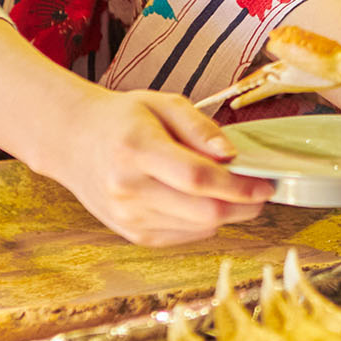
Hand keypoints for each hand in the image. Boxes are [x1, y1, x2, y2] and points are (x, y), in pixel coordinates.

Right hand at [45, 88, 273, 245]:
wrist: (75, 143)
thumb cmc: (123, 119)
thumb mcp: (163, 104)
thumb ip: (201, 127)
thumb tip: (232, 156)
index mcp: (136, 150)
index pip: (197, 178)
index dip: (238, 185)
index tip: (265, 184)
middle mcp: (128, 189)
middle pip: (203, 212)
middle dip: (242, 206)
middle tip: (259, 191)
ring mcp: (128, 217)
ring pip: (198, 229)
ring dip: (226, 214)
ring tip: (230, 191)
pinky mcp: (133, 235)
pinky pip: (184, 236)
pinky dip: (204, 223)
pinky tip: (201, 201)